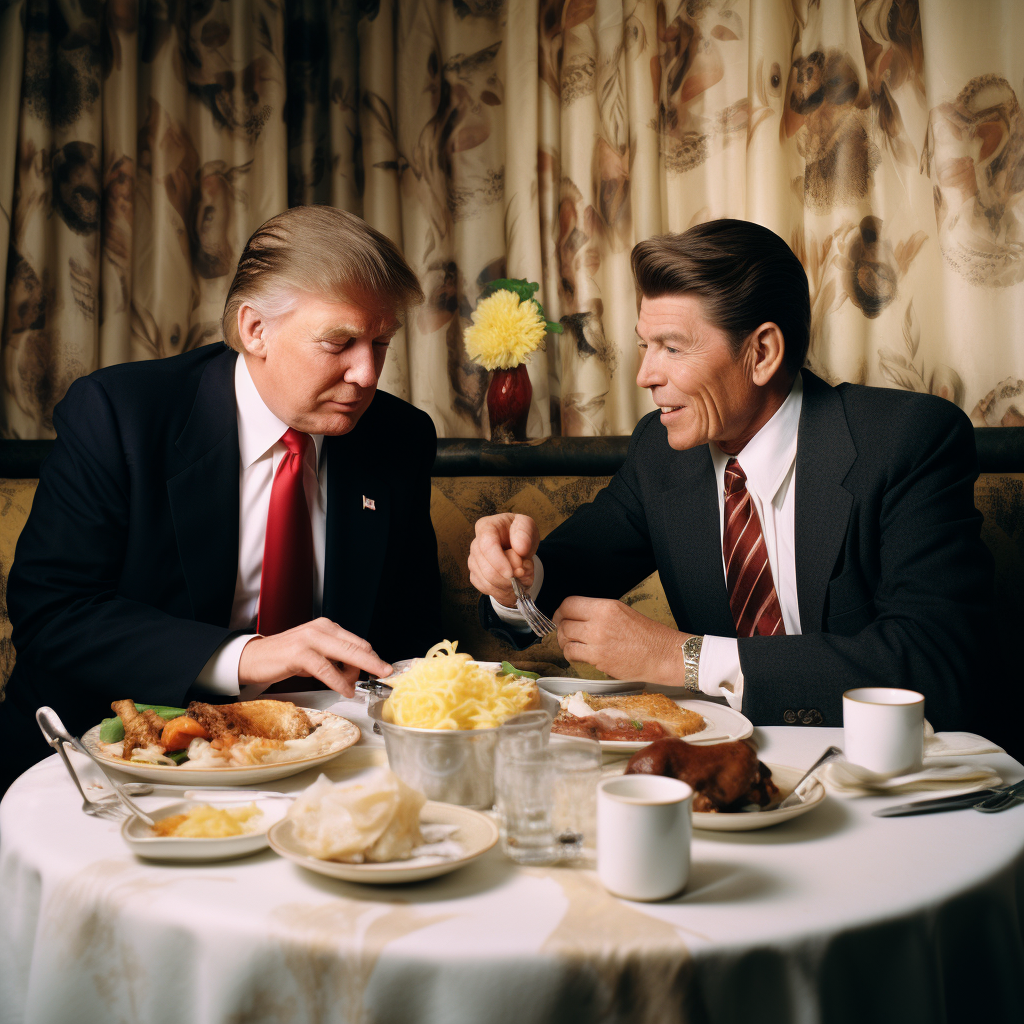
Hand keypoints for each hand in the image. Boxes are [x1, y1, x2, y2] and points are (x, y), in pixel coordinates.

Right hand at [238, 618, 390, 697]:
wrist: (253, 658)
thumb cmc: (285, 658)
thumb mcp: (315, 654)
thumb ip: (335, 659)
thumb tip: (356, 672)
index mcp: (327, 627)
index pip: (358, 642)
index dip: (372, 657)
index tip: (383, 669)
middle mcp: (321, 628)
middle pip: (357, 647)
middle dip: (374, 662)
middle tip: (387, 673)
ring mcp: (311, 639)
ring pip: (346, 656)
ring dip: (355, 675)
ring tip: (353, 688)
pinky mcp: (300, 653)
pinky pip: (327, 669)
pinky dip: (339, 682)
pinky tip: (345, 690)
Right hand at [468, 513, 539, 607]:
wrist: (518, 546)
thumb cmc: (520, 533)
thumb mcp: (528, 526)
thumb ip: (525, 533)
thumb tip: (520, 548)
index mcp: (486, 527)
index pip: (487, 546)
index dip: (499, 562)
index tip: (512, 573)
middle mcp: (476, 544)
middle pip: (487, 569)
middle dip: (507, 578)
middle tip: (523, 573)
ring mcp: (474, 561)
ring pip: (487, 582)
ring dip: (508, 585)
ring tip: (521, 576)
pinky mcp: (476, 575)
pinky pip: (487, 589)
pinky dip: (503, 591)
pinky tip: (512, 583)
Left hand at [553, 596, 692, 685]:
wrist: (663, 655)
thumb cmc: (647, 635)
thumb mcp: (622, 612)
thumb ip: (598, 613)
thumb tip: (576, 616)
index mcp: (606, 606)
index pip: (570, 603)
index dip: (561, 611)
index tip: (561, 616)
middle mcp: (600, 621)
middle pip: (564, 621)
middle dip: (560, 627)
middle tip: (565, 632)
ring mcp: (598, 641)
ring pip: (565, 637)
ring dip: (564, 641)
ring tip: (572, 644)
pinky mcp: (598, 659)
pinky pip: (572, 653)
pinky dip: (570, 654)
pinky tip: (577, 655)